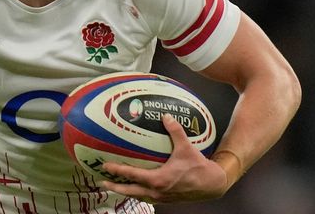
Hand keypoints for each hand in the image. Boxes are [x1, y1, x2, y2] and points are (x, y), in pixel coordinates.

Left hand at [101, 114, 227, 202]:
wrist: (212, 185)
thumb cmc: (198, 167)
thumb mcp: (186, 147)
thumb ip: (175, 131)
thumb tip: (166, 116)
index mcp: (158, 180)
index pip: (132, 175)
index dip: (117, 171)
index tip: (105, 167)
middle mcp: (156, 191)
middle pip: (130, 191)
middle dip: (115, 186)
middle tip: (102, 181)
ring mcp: (161, 197)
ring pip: (138, 196)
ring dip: (125, 191)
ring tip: (116, 186)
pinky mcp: (167, 199)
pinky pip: (147, 198)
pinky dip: (138, 193)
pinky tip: (137, 189)